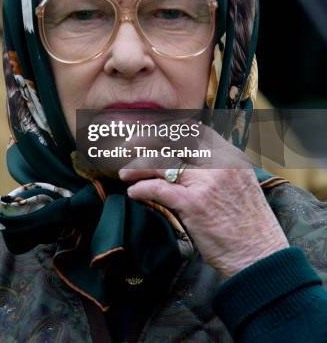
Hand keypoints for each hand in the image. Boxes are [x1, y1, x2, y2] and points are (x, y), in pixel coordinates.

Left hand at [119, 127, 288, 278]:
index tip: (152, 134)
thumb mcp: (241, 185)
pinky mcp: (194, 203)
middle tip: (129, 144)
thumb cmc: (249, 226)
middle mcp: (220, 163)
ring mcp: (206, 181)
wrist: (260, 256)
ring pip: (162, 162)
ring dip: (138, 166)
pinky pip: (158, 188)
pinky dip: (141, 189)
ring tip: (125, 174)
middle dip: (148, 139)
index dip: (169, 129)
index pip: (195, 130)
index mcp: (231, 156)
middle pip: (175, 140)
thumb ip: (217, 170)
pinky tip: (134, 193)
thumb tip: (186, 163)